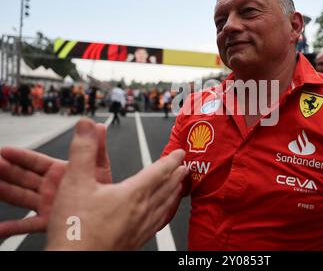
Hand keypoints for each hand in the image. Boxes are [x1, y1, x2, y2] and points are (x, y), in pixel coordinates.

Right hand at [0, 123, 111, 238]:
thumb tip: (93, 125)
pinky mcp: (52, 227)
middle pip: (29, 179)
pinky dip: (13, 227)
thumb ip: (88, 148)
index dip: (24, 156)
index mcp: (72, 177)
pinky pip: (29, 226)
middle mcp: (63, 192)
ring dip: (5, 191)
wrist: (95, 250)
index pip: (43, 162)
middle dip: (9, 171)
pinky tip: (0, 228)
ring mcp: (57, 210)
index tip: (6, 151)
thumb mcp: (87, 178)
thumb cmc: (100, 215)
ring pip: (25, 198)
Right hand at [46, 119, 187, 250]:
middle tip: (186, 167)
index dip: (171, 160)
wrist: (76, 263)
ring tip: (180, 187)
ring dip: (174, 193)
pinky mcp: (135, 241)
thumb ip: (83, 152)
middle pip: (167, 188)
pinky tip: (163, 215)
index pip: (159, 171)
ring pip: (165, 206)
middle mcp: (142, 211)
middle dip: (177, 175)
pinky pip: (159, 223)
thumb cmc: (76, 230)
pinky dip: (166, 213)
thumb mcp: (75, 183)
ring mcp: (141, 228)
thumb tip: (87, 127)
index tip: (181, 153)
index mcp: (133, 194)